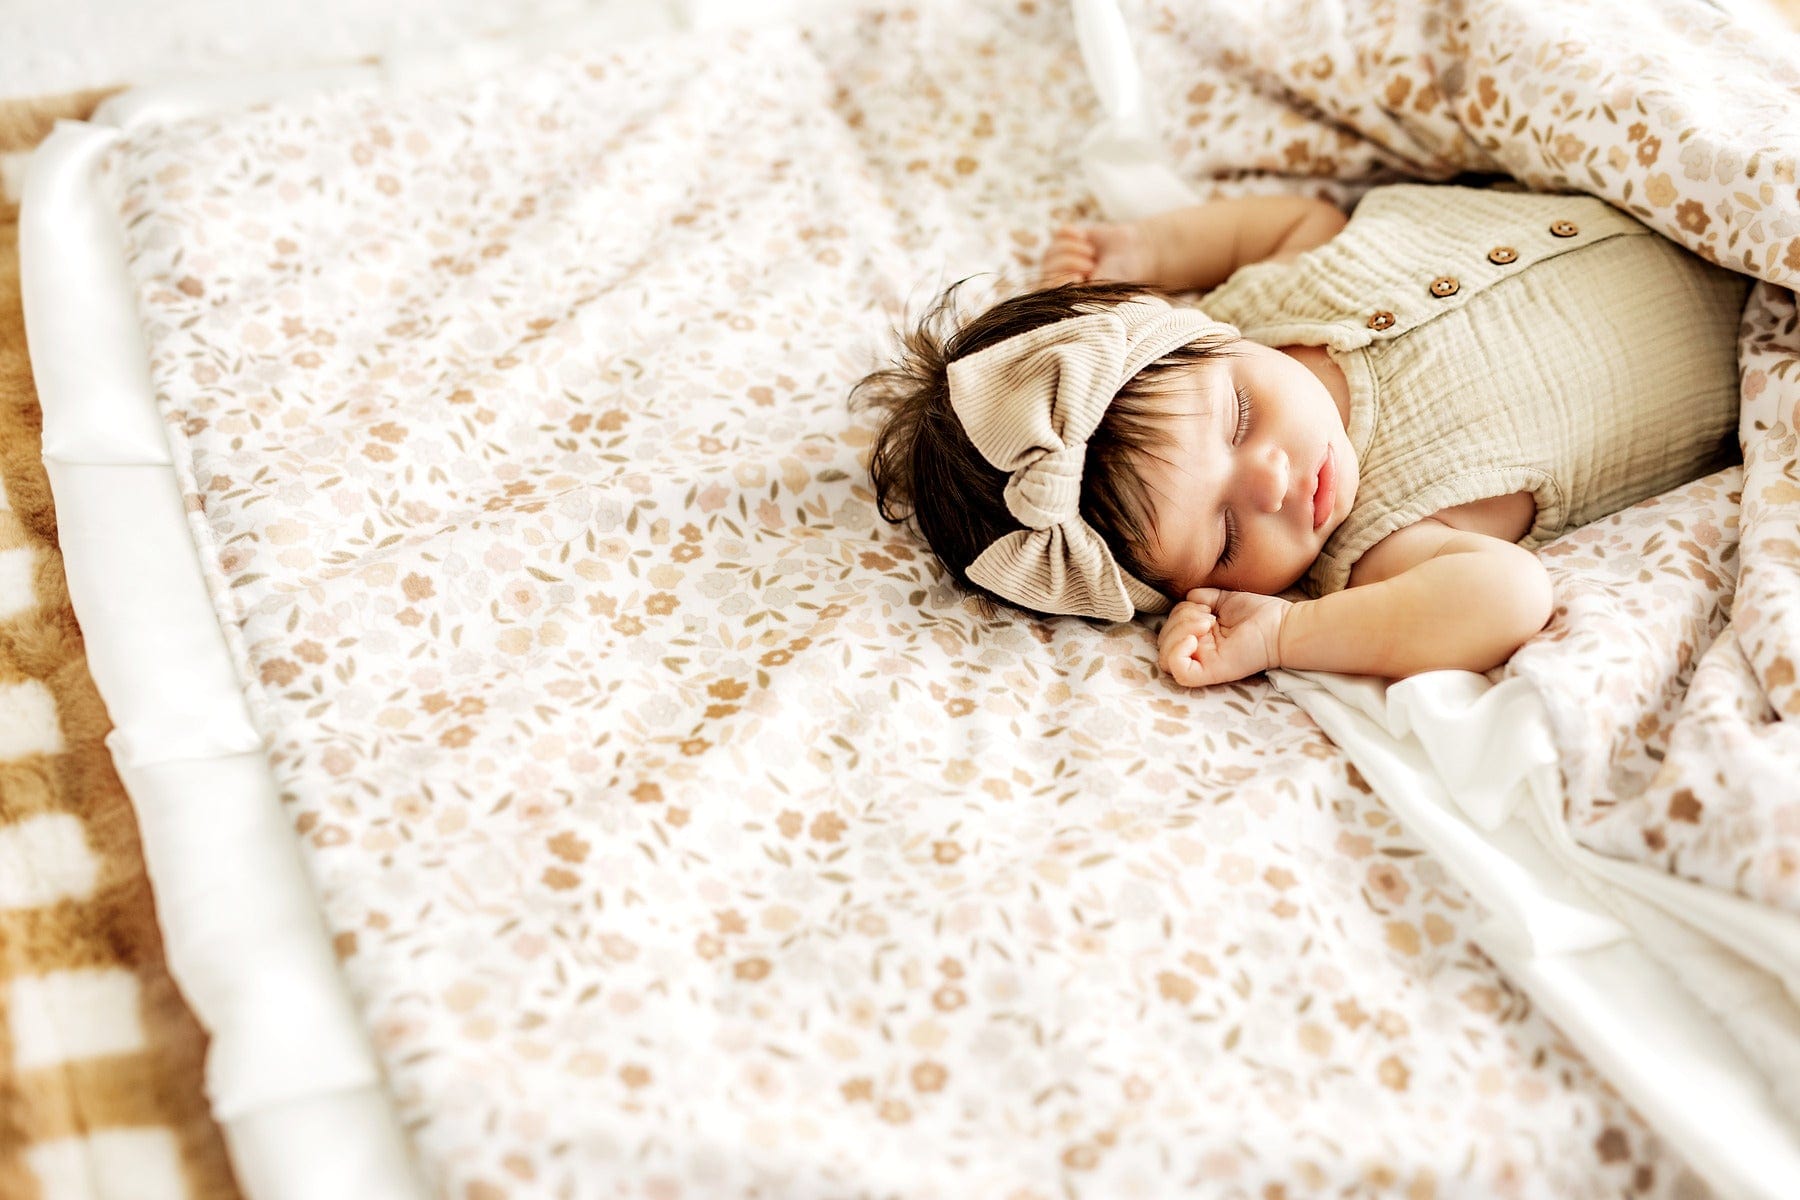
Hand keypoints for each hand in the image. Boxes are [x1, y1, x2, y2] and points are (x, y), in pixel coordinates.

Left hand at [1039, 222, 1155, 286]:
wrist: (1132, 254)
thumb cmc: (1117, 277)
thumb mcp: (1099, 288)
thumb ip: (1076, 292)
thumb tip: (1055, 288)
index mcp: (1063, 296)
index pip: (1046, 290)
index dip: (1061, 281)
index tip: (1081, 278)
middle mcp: (1057, 278)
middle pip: (1047, 268)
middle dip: (1070, 263)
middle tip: (1091, 265)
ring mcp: (1059, 257)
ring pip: (1051, 250)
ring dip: (1073, 249)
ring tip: (1091, 254)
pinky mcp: (1066, 239)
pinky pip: (1059, 232)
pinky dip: (1072, 233)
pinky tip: (1084, 237)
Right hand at [1157, 588, 1291, 687]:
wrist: (1281, 625)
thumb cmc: (1259, 614)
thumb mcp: (1223, 598)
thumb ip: (1201, 597)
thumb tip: (1187, 597)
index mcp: (1199, 637)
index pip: (1169, 631)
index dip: (1176, 615)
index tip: (1205, 607)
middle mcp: (1198, 652)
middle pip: (1163, 643)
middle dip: (1179, 621)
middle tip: (1208, 616)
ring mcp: (1203, 663)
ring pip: (1165, 657)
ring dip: (1180, 631)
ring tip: (1207, 623)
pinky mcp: (1211, 672)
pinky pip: (1180, 672)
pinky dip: (1178, 652)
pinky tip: (1196, 638)